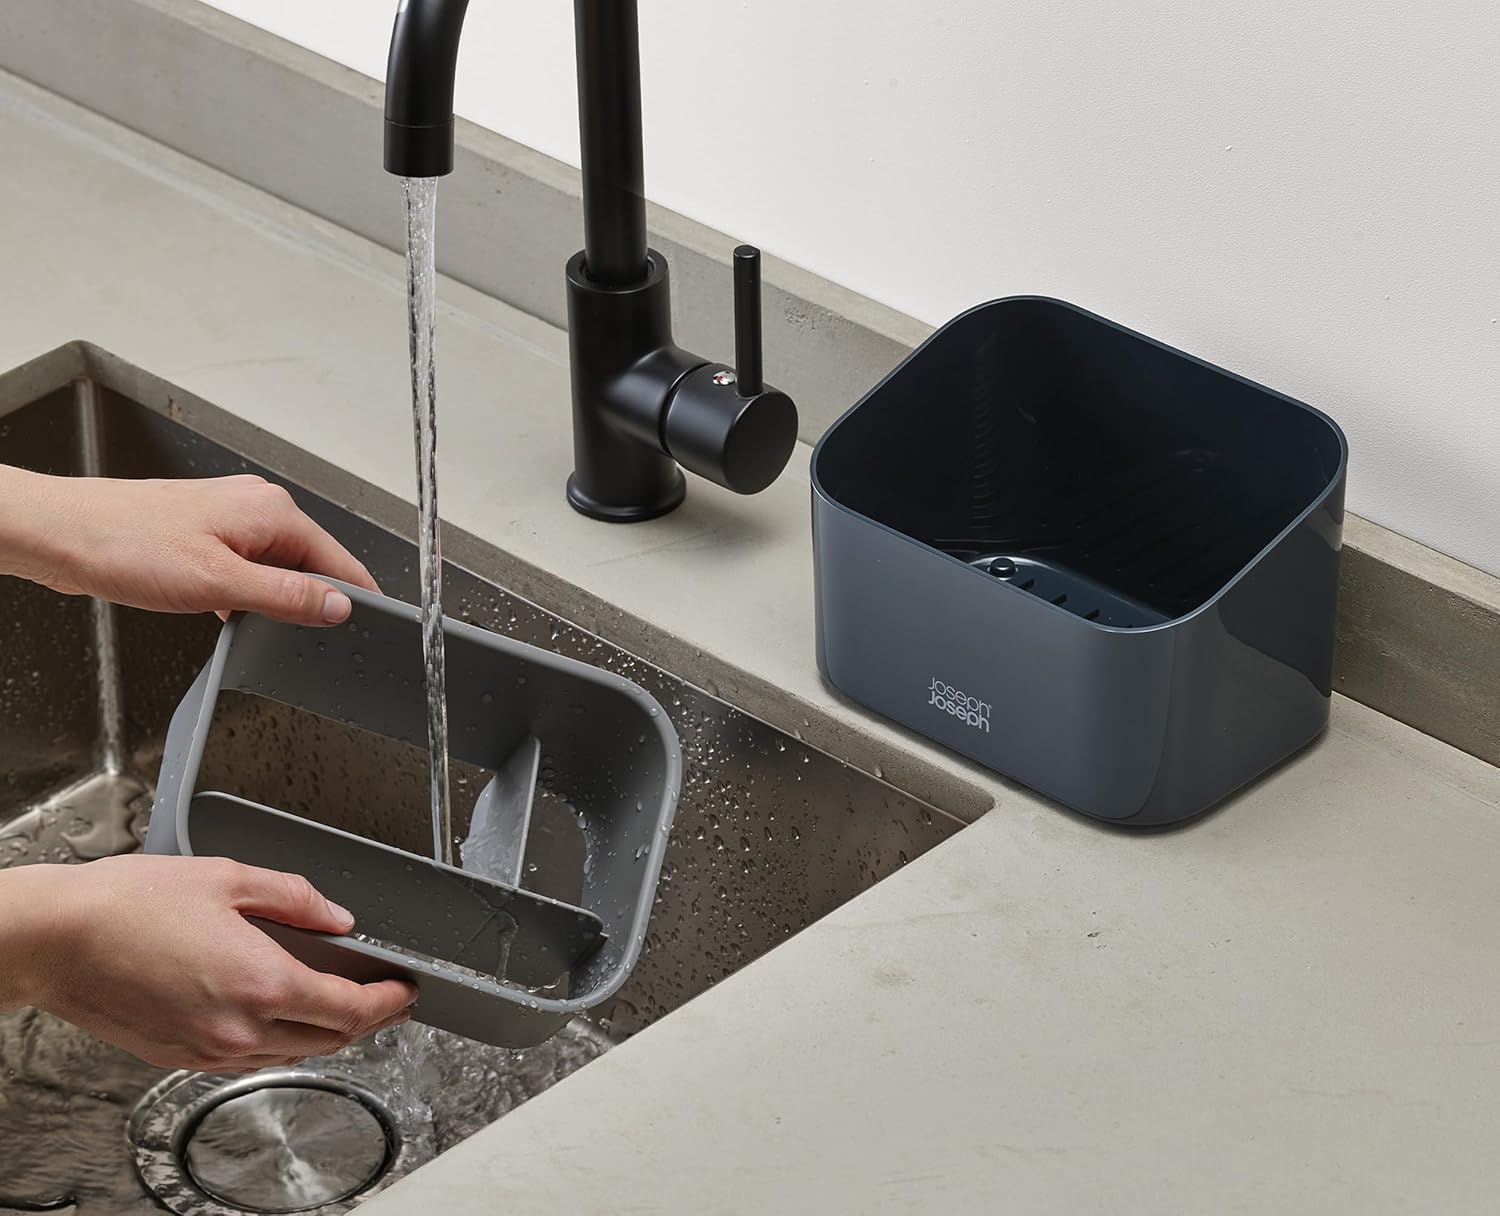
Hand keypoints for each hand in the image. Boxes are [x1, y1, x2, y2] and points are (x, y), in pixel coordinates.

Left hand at [0, 467, 377, 625]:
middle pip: (312, 566)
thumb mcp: (219, 584)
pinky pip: (247, 569)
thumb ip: (287, 597)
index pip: (341, 561)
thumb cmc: (124, 545)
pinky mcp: (207, 533)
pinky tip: (218, 610)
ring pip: (277, 570)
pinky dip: (241, 594)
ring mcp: (231, 519)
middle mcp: (257, 507)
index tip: (369, 630)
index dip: (356, 600)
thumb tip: (338, 606)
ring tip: (238, 618)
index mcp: (272, 512)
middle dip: (306, 603)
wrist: (60, 534)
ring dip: (267, 600)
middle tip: (290, 637)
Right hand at [0, 857, 417, 1070]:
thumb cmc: (127, 905)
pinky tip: (280, 1014)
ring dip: (324, 1033)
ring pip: (290, 1054)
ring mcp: (208, 1049)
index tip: (406, 990)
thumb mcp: (228, 878)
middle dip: (367, 1020)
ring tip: (341, 1004)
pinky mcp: (179, 1057)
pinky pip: (249, 1058)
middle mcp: (239, 1027)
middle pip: (328, 1039)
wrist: (55, 940)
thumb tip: (338, 918)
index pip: (350, 1009)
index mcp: (260, 981)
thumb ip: (296, 898)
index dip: (388, 1002)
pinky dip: (279, 1039)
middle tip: (385, 997)